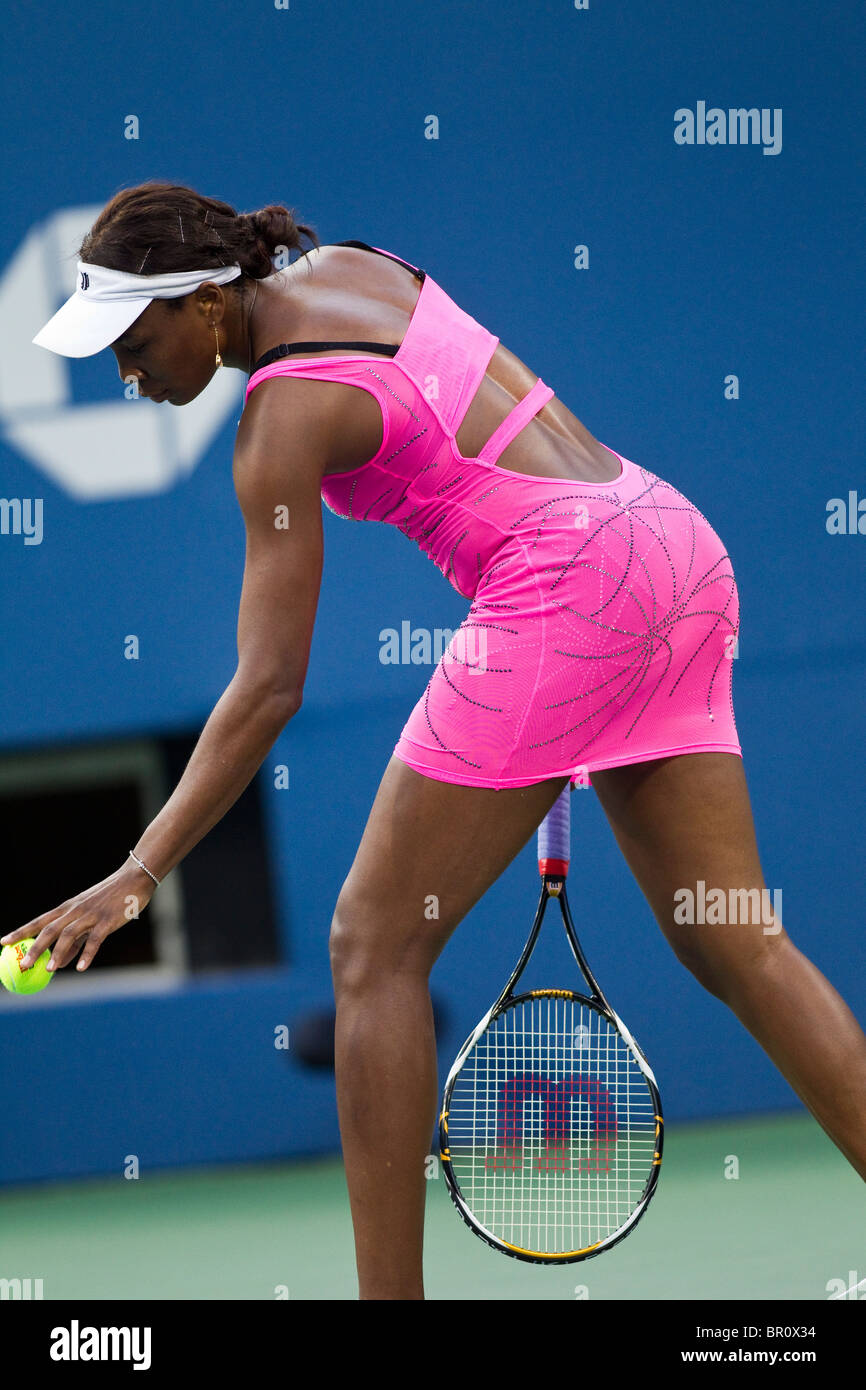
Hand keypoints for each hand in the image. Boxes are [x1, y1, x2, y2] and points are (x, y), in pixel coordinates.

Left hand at [0, 860, 155, 973]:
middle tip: (22, 964)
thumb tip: (59, 964)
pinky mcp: (107, 921)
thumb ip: (74, 941)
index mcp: (68, 908)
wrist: (134, 879)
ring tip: (48, 969)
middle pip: (49, 930)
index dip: (20, 932)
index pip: (39, 921)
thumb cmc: (110, 899)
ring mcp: (91, 915)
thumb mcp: (88, 918)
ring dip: (58, 953)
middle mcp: (75, 911)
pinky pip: (95, 940)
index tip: (3, 943)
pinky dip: (87, 954)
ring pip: (69, 934)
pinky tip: (81, 968)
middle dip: (34, 947)